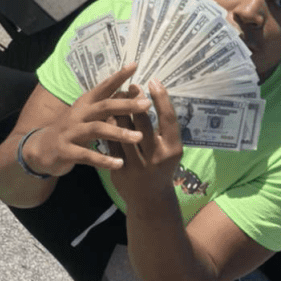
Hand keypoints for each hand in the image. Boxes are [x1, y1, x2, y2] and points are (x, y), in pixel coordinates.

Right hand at [27, 64, 150, 176]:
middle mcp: (78, 114)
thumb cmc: (71, 130)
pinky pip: (87, 155)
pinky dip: (103, 160)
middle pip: (104, 106)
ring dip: (119, 132)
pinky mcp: (65, 151)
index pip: (104, 87)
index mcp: (85, 104)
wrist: (39, 149)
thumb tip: (131, 93)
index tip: (135, 64)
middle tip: (147, 104)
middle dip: (126, 104)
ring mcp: (70, 132)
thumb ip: (105, 107)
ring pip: (97, 129)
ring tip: (138, 137)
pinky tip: (119, 163)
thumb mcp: (86, 115)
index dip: (118, 76)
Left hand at [109, 79, 183, 206]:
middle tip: (132, 86)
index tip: (153, 81)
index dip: (161, 98)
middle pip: (143, 123)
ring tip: (118, 97)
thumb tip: (155, 95)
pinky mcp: (119, 170)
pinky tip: (108, 115)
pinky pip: (110, 143)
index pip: (168, 119)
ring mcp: (136, 165)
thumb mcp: (171, 148)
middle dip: (135, 102)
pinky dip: (109, 128)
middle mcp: (155, 157)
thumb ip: (165, 128)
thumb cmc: (162, 167)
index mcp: (172, 149)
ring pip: (123, 132)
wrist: (150, 199)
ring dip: (119, 112)